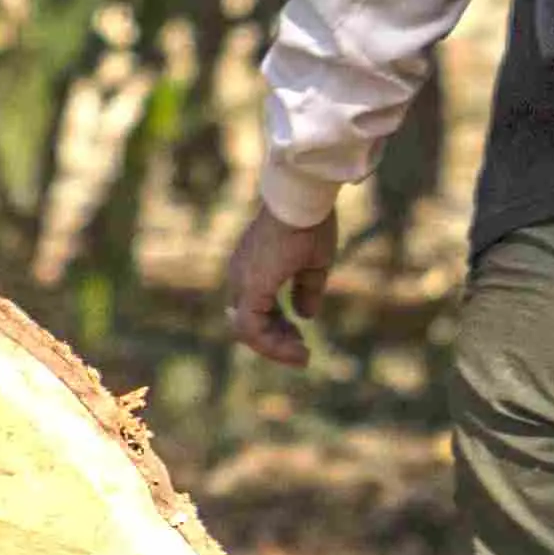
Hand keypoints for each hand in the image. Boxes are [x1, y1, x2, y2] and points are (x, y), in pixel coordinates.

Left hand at [227, 204, 338, 369]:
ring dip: (275, 348)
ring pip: (248, 331)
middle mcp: (240, 276)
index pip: (254, 308)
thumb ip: (306, 289)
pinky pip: (252, 329)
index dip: (276, 326)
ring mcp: (242, 282)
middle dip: (276, 340)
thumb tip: (305, 316)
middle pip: (247, 323)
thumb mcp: (313, 263)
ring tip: (302, 356)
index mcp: (251, 268)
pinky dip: (273, 344)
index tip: (300, 335)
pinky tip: (298, 349)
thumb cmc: (310, 222)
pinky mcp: (251, 287)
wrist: (303, 198)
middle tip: (302, 352)